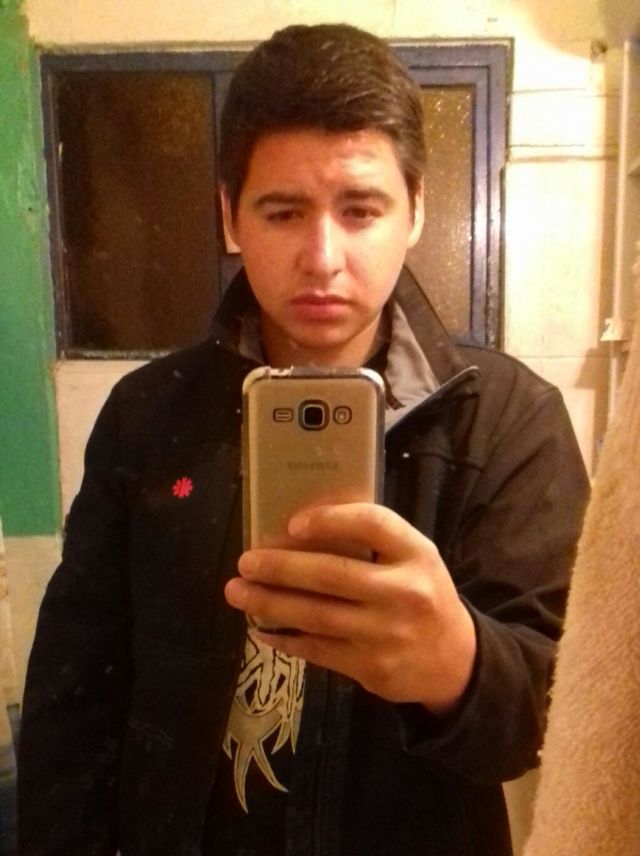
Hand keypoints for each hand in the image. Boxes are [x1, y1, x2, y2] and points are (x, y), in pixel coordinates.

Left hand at [225, 503, 475, 714]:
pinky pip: (318, 650)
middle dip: (281, 567)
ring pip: (317, 616)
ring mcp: (386, 633)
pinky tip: (262, 628)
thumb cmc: (422, 595)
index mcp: (416, 554)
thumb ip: (374, 542)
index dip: (330, 520)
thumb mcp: (414, 558)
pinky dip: (285, 638)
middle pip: (332, 574)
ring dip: (270, 603)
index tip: (292, 523)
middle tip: (245, 562)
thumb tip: (300, 530)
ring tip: (237, 592)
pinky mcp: (371, 668)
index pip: (373, 525)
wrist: (455, 661)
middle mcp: (404, 592)